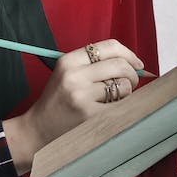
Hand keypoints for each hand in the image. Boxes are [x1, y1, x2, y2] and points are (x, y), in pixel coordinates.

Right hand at [4, 40, 142, 175]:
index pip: (109, 46)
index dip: (129, 54)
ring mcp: (81, 96)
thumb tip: (137, 64)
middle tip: (130, 84)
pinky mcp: (89, 115)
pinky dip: (123, 107)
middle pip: (120, 65)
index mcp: (69, 61)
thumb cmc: (59, 101)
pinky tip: (112, 111)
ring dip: (127, 92)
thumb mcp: (68, 74)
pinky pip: (121, 105)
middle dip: (132, 74)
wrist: (38, 130)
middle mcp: (74, 76)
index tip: (138, 64)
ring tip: (115, 99)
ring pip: (123, 85)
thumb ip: (96, 65)